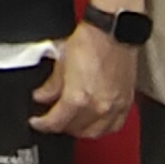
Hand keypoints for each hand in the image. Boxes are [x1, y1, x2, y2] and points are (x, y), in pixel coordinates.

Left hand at [31, 24, 136, 141]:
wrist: (114, 31)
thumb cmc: (91, 41)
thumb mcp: (62, 62)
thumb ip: (51, 85)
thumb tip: (42, 96)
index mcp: (79, 98)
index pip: (56, 123)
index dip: (42, 124)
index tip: (37, 122)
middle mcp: (99, 106)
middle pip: (75, 130)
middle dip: (61, 126)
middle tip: (53, 119)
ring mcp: (115, 106)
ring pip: (96, 132)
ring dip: (81, 130)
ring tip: (72, 122)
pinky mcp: (126, 102)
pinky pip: (115, 125)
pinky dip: (103, 127)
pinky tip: (96, 121)